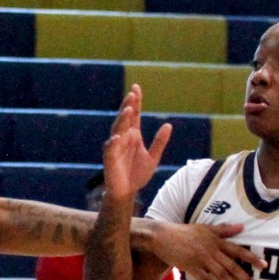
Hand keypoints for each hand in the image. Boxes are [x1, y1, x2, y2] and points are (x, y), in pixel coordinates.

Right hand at [100, 86, 171, 202]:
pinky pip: (110, 148)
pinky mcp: (110, 158)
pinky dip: (113, 142)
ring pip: (117, 130)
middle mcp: (123, 138)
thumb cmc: (137, 174)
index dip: (136, 102)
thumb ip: (159, 142)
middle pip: (125, 119)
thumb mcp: (153, 157)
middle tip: (132, 94)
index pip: (135, 115)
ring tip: (128, 110)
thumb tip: (168, 124)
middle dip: (128, 106)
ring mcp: (115, 147)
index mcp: (133, 135)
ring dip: (122, 120)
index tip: (136, 87)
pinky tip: (118, 136)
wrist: (127, 192)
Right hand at [142, 221, 262, 279]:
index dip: (252, 258)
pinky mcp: (191, 267)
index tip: (264, 266)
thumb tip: (242, 227)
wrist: (162, 236)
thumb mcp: (205, 228)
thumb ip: (224, 230)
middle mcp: (212, 250)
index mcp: (217, 241)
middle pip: (233, 266)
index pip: (238, 250)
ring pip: (221, 275)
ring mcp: (202, 259)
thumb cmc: (184, 232)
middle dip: (246, 279)